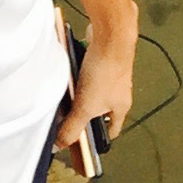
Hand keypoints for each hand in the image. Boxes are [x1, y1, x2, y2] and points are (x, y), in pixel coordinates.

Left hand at [56, 1, 138, 147]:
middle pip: (100, 109)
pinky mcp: (102, 59)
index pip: (112, 130)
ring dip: (79, 92)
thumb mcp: (86, 107)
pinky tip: (67, 73)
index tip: (86, 142)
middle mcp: (119, 91)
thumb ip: (73, 127)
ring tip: (64, 93)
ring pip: (93, 90)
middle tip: (67, 117)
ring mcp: (110, 74)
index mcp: (121, 107)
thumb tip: (60, 146)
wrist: (111, 37)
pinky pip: (88, 72)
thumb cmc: (105, 72)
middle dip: (84, 113)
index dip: (99, 138)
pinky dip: (78, 74)